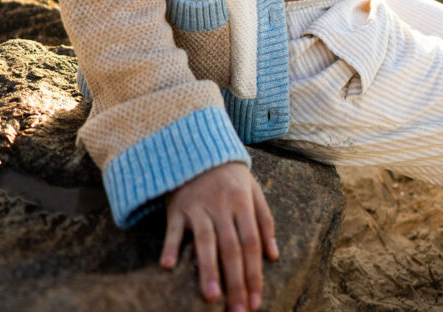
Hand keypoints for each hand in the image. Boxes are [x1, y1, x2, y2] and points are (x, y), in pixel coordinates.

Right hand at [160, 162, 278, 308]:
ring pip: (205, 241)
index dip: (254, 273)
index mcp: (243, 202)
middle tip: (238, 311)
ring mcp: (198, 205)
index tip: (256, 301)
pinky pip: (173, 228)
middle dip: (236, 281)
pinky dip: (170, 246)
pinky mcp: (177, 206)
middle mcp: (222, 205)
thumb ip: (265, 221)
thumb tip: (274, 256)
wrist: (199, 147)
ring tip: (212, 298)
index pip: (252, 243)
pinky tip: (168, 266)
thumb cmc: (230, 176)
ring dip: (208, 270)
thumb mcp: (253, 190)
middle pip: (231, 247)